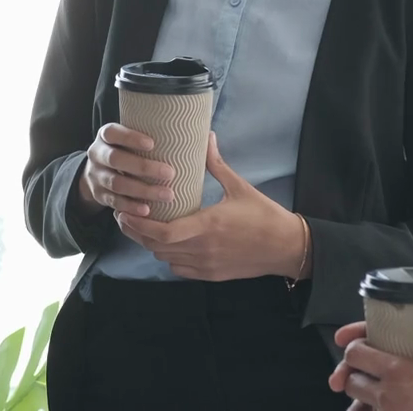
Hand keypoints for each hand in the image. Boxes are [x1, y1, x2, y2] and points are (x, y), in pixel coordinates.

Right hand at [76, 123, 174, 217]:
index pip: (113, 133)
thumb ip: (150, 138)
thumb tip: (197, 136)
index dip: (130, 138)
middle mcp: (97, 154)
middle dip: (143, 167)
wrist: (97, 172)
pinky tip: (147, 210)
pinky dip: (131, 206)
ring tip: (167, 195)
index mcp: (105, 136)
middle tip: (170, 173)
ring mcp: (95, 176)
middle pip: (115, 159)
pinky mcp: (98, 195)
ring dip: (143, 190)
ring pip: (116, 183)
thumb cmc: (126, 152)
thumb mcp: (128, 140)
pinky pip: (114, 202)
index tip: (152, 144)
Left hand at [113, 134, 306, 281]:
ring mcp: (206, 265)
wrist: (287, 247)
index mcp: (208, 225)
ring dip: (151, 245)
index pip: (163, 233)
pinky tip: (168, 244)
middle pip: (157, 248)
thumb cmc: (264, 215)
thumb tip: (206, 136)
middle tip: (125, 216)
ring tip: (142, 226)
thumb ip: (216, 164)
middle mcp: (203, 249)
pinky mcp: (212, 275)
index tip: (125, 212)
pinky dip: (169, 257)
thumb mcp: (239, 186)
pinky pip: (180, 269)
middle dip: (137, 233)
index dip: (139, 225)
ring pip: (166, 259)